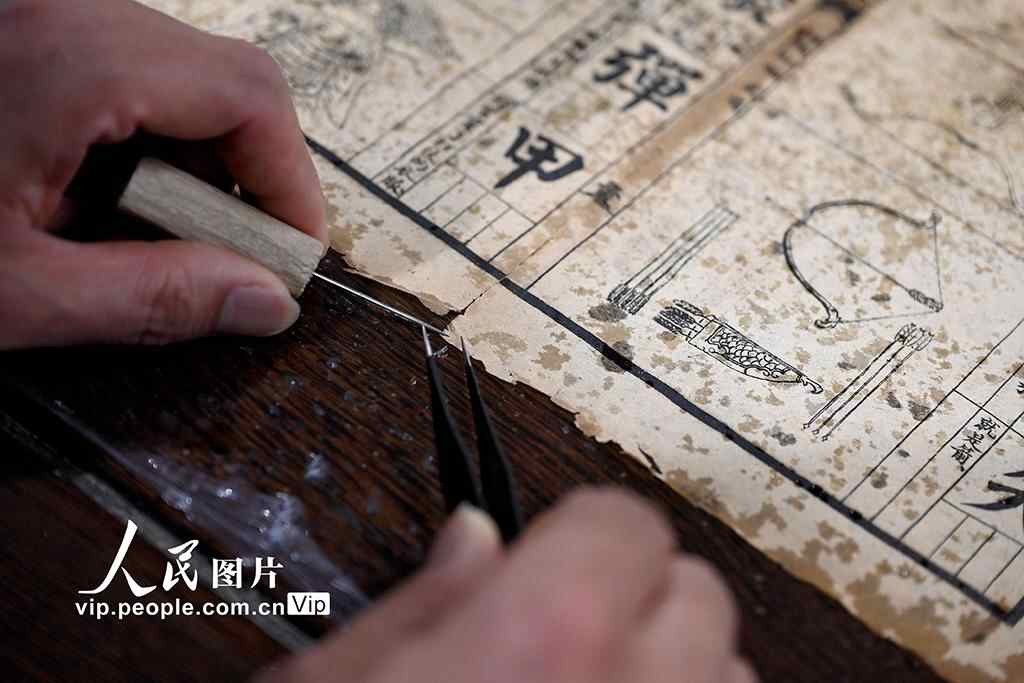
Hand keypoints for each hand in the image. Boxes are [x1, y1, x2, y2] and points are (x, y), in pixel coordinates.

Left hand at [0, 0, 325, 348]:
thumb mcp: (15, 291)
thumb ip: (152, 298)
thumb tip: (261, 302)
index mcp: (68, 58)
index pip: (249, 96)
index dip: (293, 184)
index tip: (291, 254)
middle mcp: (61, 12)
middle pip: (222, 82)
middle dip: (244, 181)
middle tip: (227, 260)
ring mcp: (43, 16)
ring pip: (177, 80)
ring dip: (189, 167)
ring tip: (142, 238)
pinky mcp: (27, 34)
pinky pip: (122, 74)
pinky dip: (137, 144)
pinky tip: (93, 201)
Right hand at [260, 490, 755, 682]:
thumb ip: (418, 608)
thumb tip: (475, 543)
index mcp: (541, 645)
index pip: (624, 525)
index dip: (583, 537)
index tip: (554, 557)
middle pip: (697, 596)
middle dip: (638, 602)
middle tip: (571, 634)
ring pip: (731, 676)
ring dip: (678, 671)